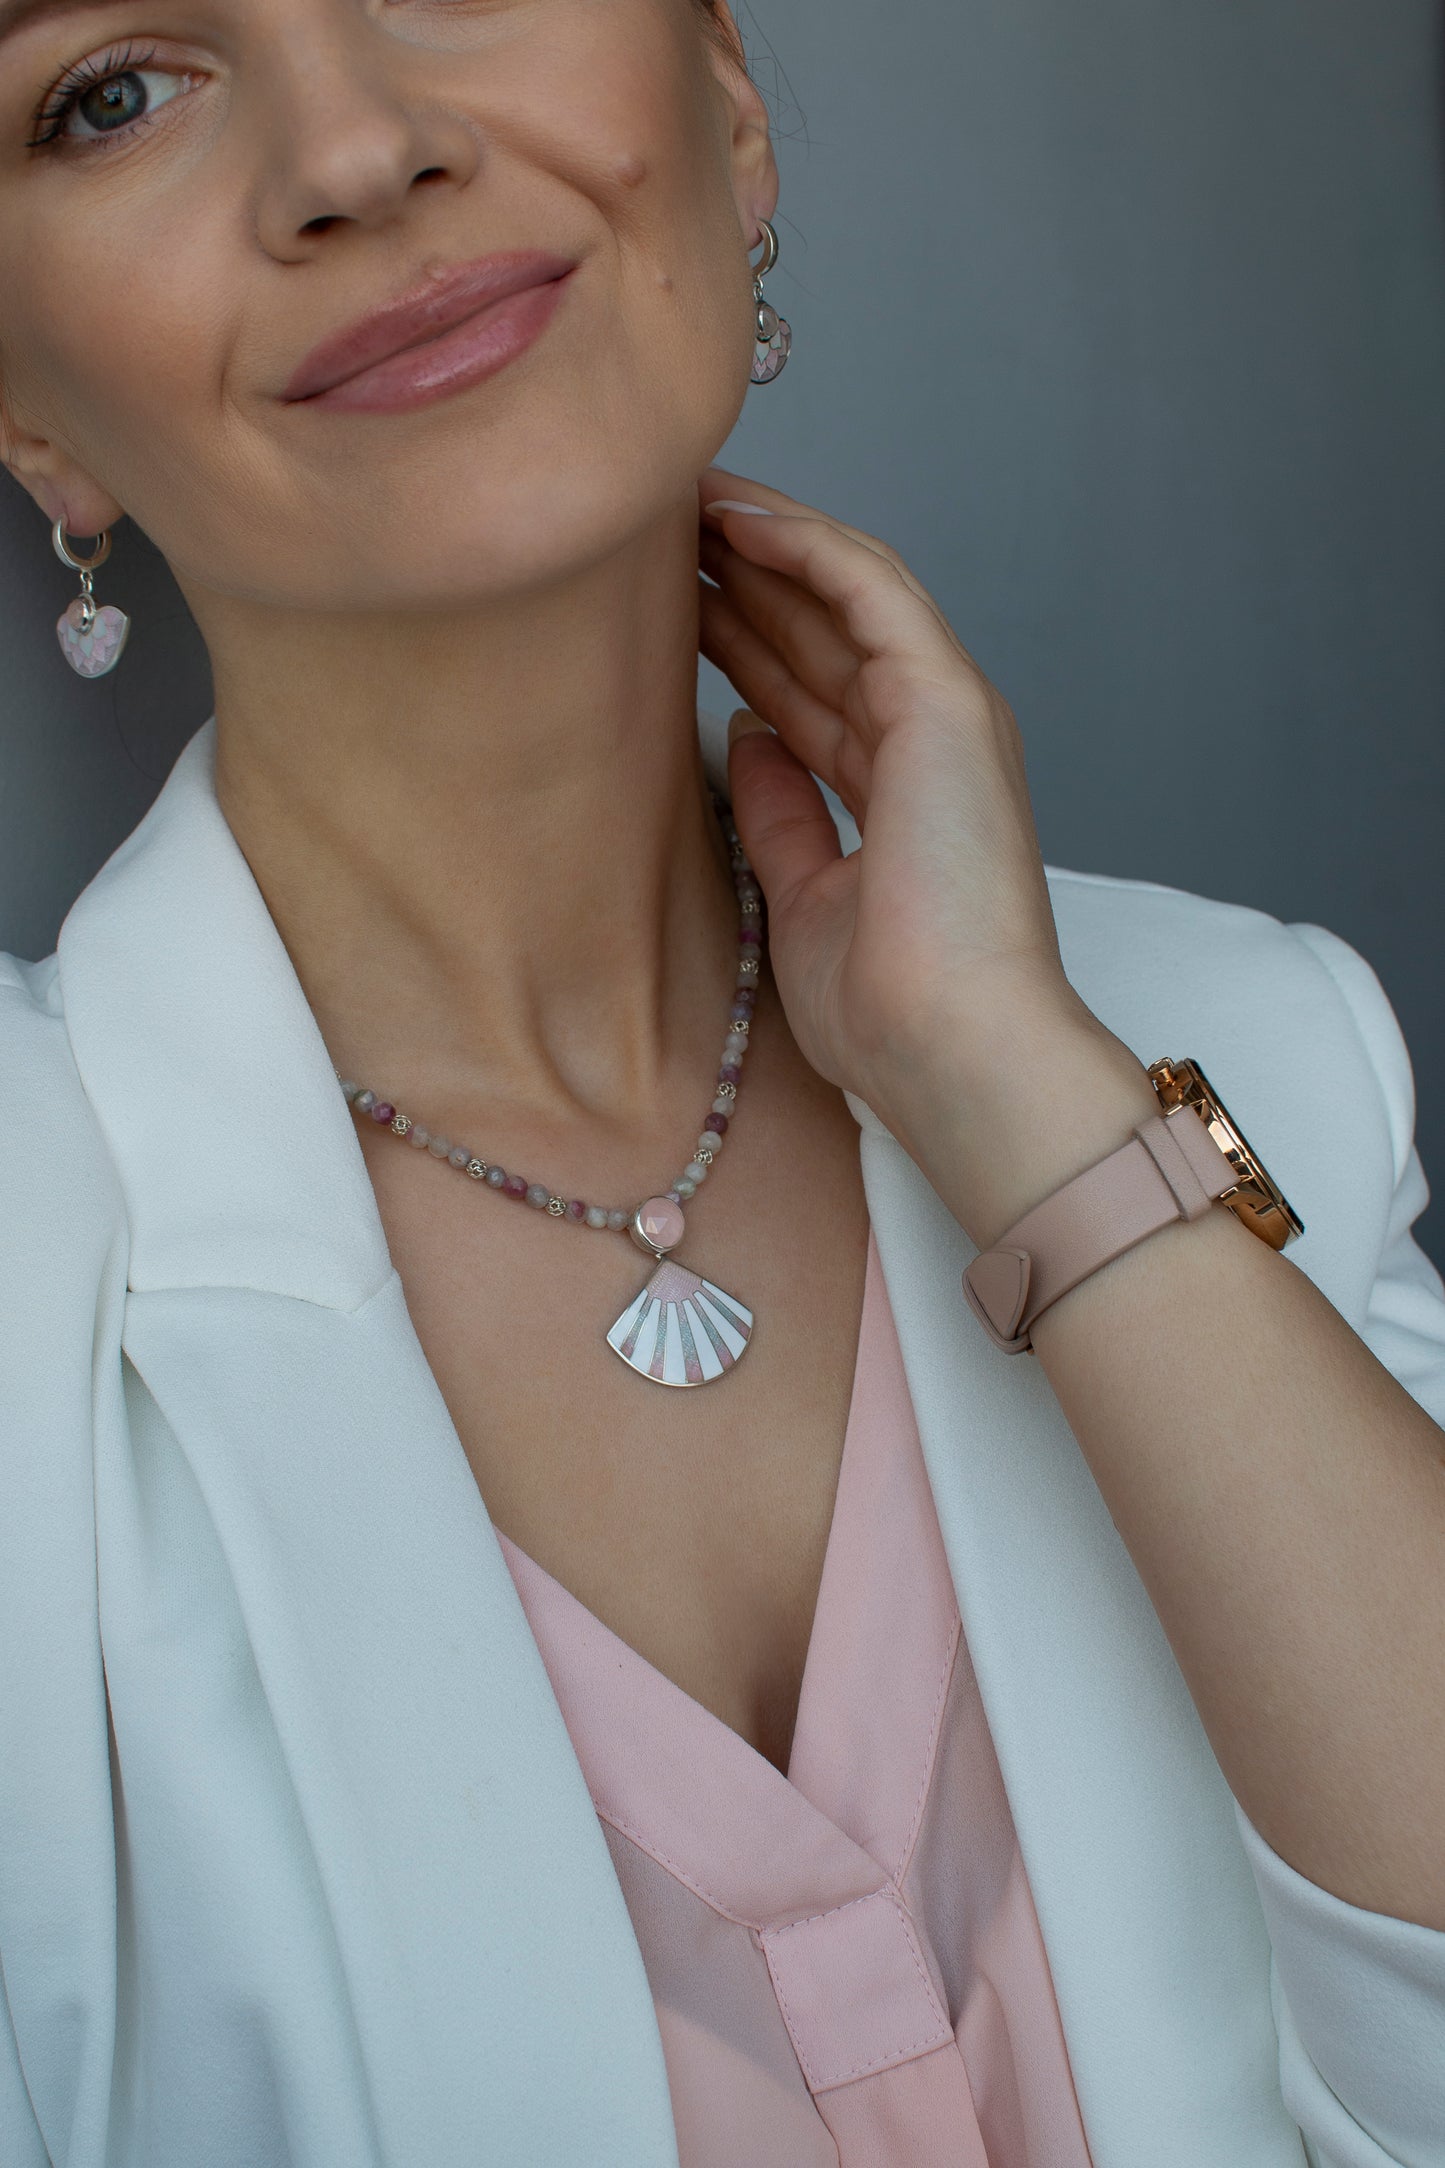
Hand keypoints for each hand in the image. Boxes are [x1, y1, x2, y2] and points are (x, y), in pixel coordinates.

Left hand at [697, 464, 1151, 1237]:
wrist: (948, 1050)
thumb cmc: (888, 1012)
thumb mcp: (802, 896)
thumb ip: (781, 810)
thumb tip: (744, 732)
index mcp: (901, 792)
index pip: (809, 691)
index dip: (739, 637)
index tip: (661, 604)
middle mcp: (929, 743)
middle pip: (820, 634)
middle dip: (741, 578)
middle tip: (657, 531)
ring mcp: (945, 715)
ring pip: (845, 594)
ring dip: (765, 541)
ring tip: (683, 500)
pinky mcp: (948, 702)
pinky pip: (870, 592)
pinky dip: (805, 545)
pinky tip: (737, 516)